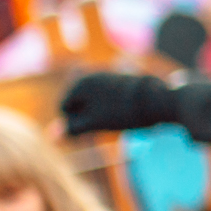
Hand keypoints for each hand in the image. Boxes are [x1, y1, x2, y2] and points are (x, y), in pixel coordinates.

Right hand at [59, 72, 181, 135]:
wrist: (159, 100)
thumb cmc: (123, 113)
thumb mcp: (94, 123)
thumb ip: (72, 128)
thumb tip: (51, 136)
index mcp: (80, 82)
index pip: (64, 108)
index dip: (75, 123)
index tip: (94, 130)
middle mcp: (91, 75)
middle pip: (78, 104)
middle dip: (87, 118)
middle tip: (107, 123)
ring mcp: (107, 77)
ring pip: (93, 103)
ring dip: (99, 114)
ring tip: (116, 119)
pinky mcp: (121, 82)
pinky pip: (107, 99)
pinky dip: (111, 109)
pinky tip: (124, 113)